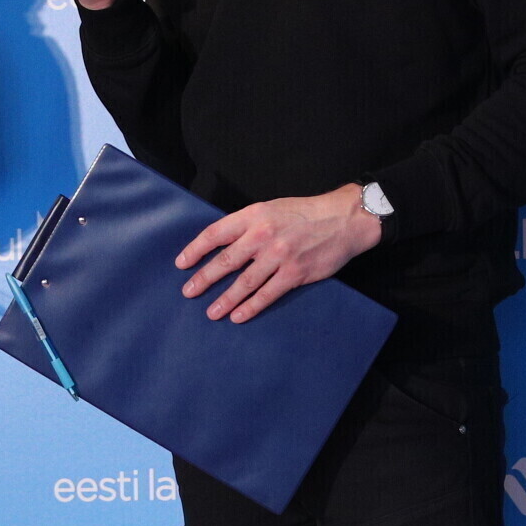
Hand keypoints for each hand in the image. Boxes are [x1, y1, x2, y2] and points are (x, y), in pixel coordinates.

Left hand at [176, 184, 382, 323]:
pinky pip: (267, 294)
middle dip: (204, 279)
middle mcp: (263, 235)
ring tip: (211, 312)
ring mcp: (279, 256)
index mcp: (254, 215)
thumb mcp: (272, 208)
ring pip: (244, 282)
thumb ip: (248, 225)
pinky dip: (250, 307)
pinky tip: (238, 316)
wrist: (344, 220)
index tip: (182, 264)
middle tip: (188, 292)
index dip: (196, 250)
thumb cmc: (306, 213)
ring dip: (225, 299)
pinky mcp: (295, 273)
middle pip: (225, 261)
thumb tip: (223, 244)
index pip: (215, 233)